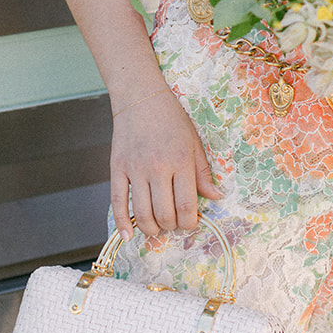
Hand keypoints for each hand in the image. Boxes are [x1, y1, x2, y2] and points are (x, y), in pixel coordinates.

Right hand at [109, 85, 221, 237]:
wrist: (140, 97)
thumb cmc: (171, 118)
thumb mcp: (194, 142)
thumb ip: (203, 172)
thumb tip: (215, 197)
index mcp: (181, 161)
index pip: (187, 205)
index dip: (190, 222)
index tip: (192, 223)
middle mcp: (158, 167)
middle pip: (164, 214)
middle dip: (172, 227)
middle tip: (174, 224)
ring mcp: (135, 169)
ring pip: (142, 213)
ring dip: (151, 229)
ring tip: (157, 228)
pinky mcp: (117, 168)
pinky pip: (117, 202)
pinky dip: (122, 223)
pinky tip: (127, 235)